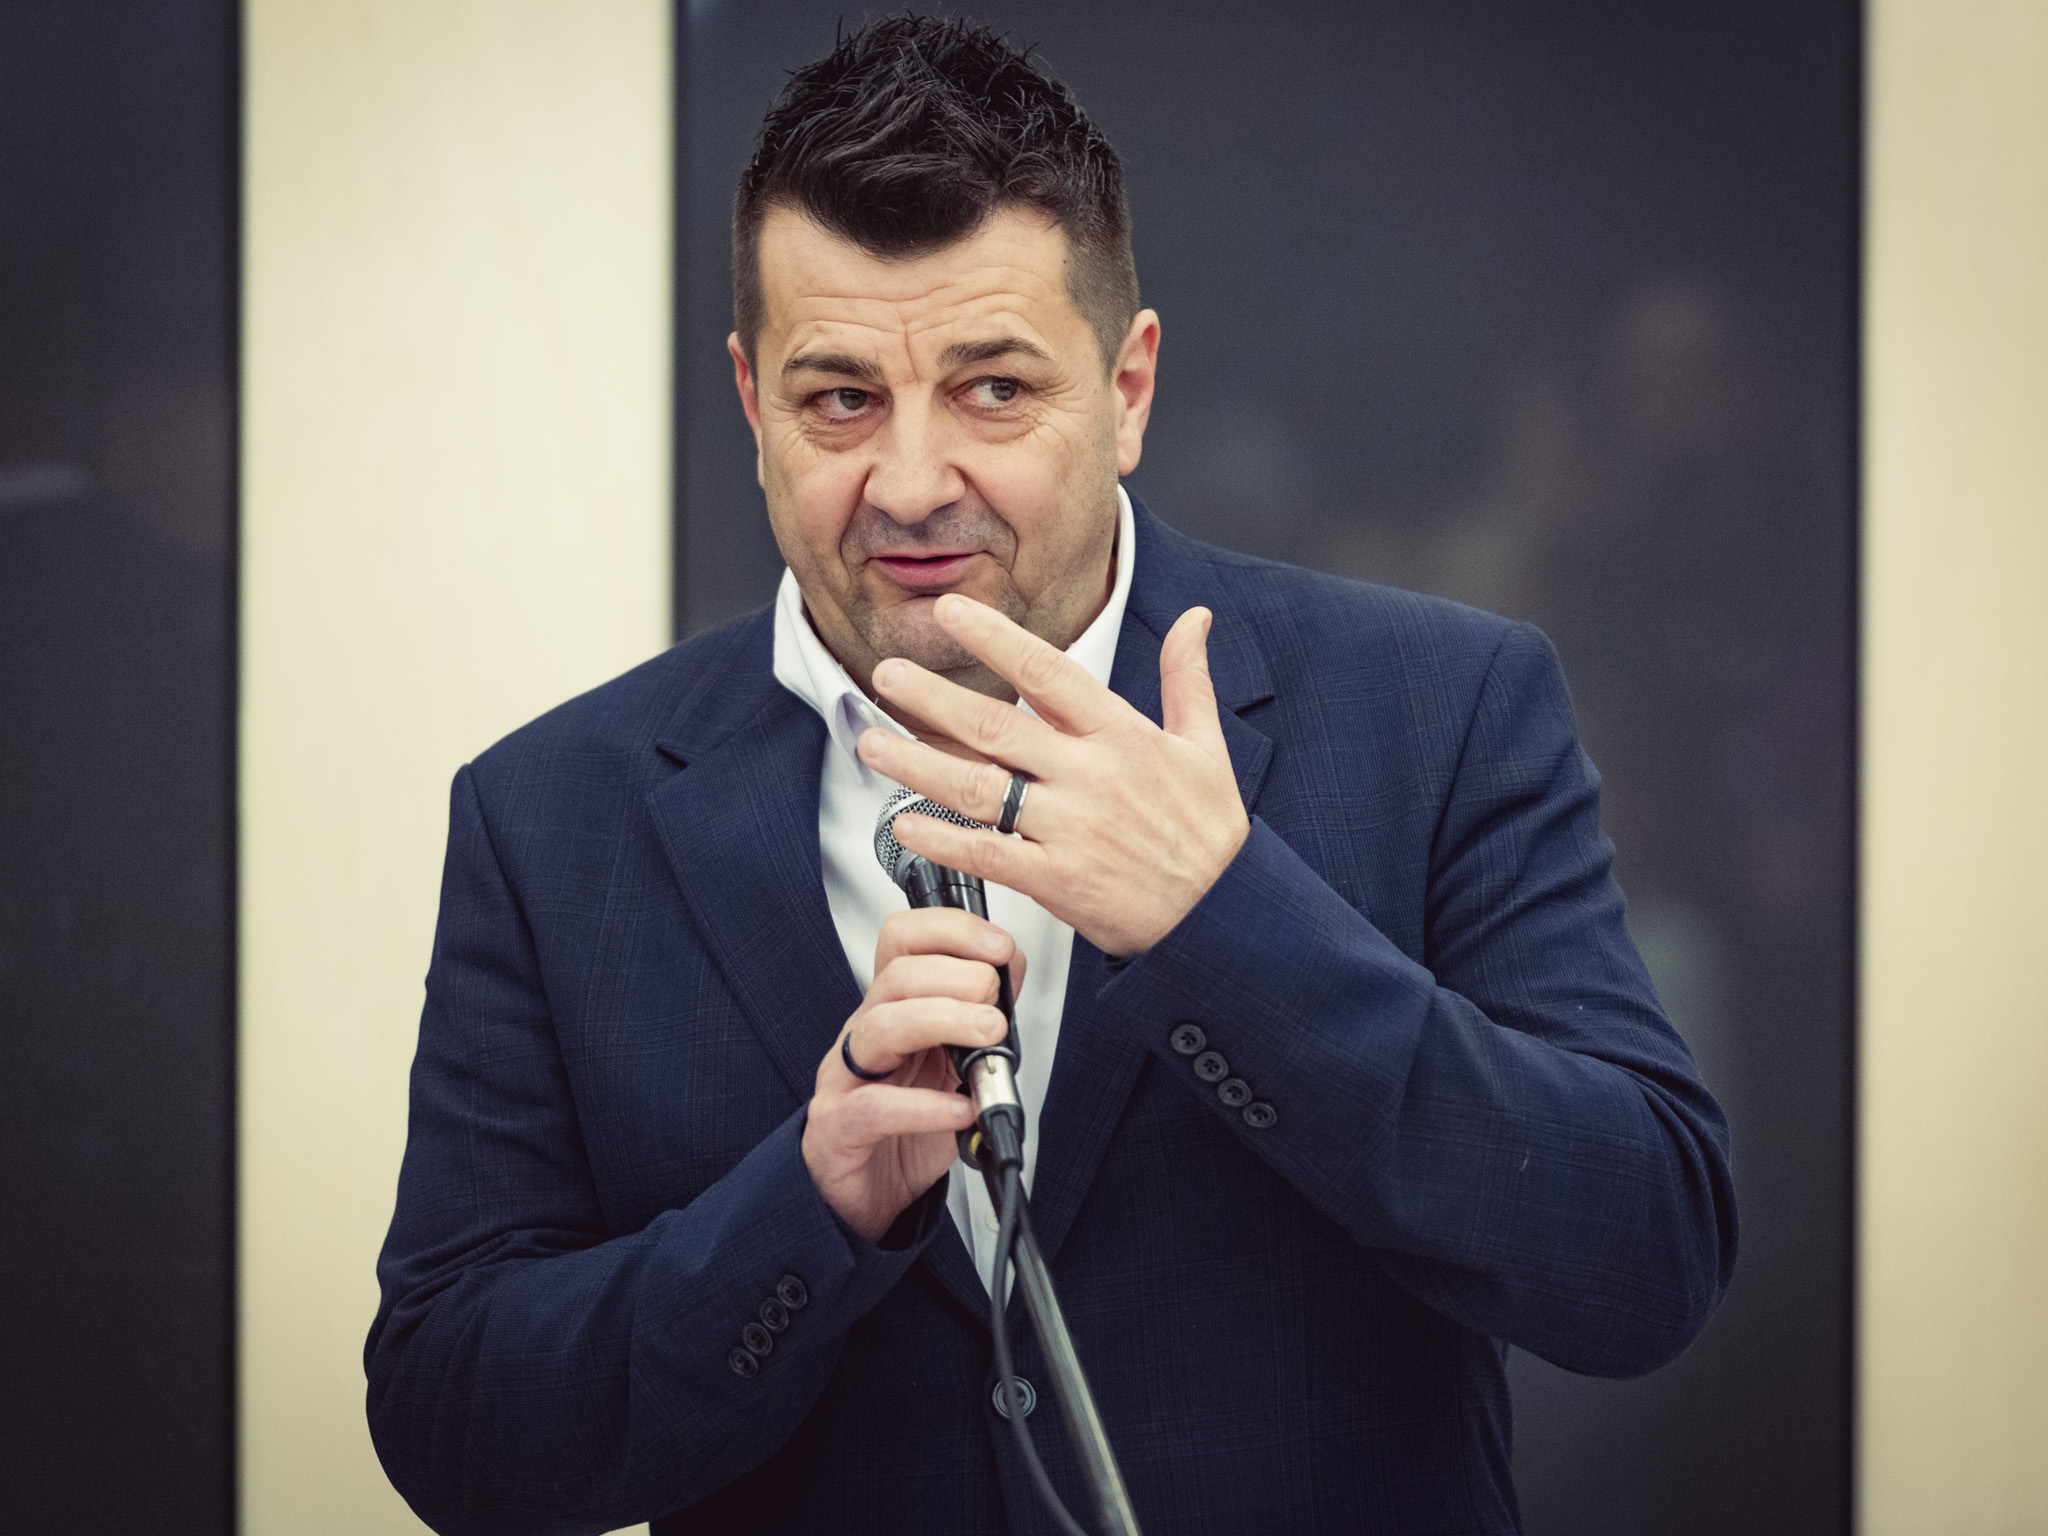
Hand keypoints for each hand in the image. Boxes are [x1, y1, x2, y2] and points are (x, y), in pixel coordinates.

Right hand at [801, 906, 1022, 1240]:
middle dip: (956, 975)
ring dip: (944, 1021)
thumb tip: (1012, 976)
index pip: (903, 940)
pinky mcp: (837, 1129)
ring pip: (881, 1027)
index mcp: (892, 1009)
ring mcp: (845, 1079)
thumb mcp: (950, 1063)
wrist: (863, 1196)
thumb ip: (977, 1019)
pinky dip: (925, 1107)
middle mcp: (865, 1034)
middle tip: (995, 997)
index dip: (950, 930)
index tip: (998, 945)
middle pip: (896, 975)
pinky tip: (960, 1108)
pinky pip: (874, 1108)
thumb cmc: (904, 1127)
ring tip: (988, 1035)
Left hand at [856, 592, 1248, 956]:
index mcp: (1123, 737)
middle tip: (886, 673)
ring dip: (917, 764)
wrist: (1222, 919)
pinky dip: (942, 840)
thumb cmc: (1209, 837)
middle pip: (997, 725)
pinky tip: (905, 824)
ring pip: (978, 788)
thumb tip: (1195, 619)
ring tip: (871, 743)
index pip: (1048, 672)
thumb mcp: (1207, 749)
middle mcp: (1090, 777)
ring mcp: (1069, 830)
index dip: (995, 638)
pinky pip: (987, 855)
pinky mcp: (1056, 881)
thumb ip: (1189, 680)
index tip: (952, 613)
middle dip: (933, 697)